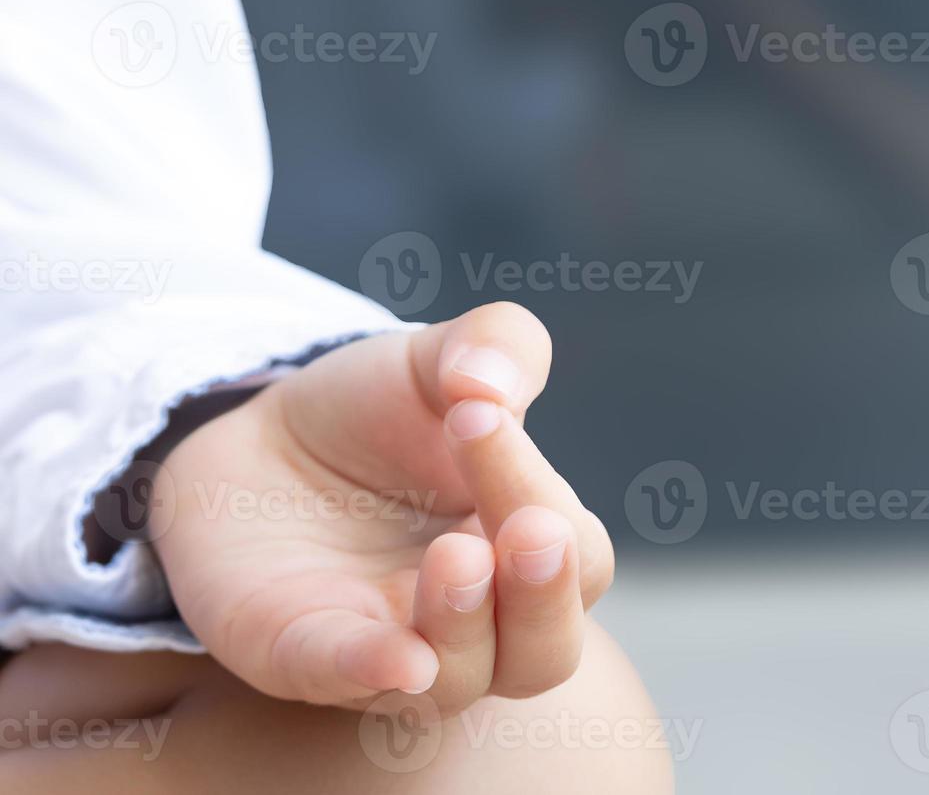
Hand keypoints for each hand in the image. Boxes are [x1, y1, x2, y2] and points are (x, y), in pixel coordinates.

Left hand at [148, 303, 614, 713]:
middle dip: (544, 600)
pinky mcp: (303, 655)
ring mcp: (392, 645)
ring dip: (467, 626)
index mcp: (526, 546)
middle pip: (544, 654)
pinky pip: (344, 682)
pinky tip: (396, 654)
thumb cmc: (373, 416)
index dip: (539, 489)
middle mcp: (478, 618)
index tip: (479, 412)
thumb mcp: (439, 361)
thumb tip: (493, 380)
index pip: (573, 549)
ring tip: (453, 557)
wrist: (256, 440)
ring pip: (460, 682)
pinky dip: (374, 670)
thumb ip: (496, 344)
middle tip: (530, 533)